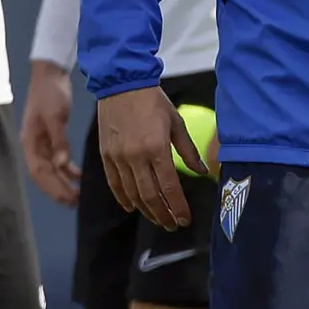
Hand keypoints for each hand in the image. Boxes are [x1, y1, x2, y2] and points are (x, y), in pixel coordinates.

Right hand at [22, 59, 80, 205]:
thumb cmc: (50, 92)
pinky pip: (59, 159)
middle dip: (58, 190)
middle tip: (76, 203)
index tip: (68, 199)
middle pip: (45, 175)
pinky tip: (80, 176)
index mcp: (30, 142)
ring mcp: (43, 142)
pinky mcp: (52, 137)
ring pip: (52, 169)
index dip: (52, 188)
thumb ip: (59, 141)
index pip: (39, 173)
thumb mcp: (55, 116)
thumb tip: (61, 165)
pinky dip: (68, 169)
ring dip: (64, 183)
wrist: (50, 72)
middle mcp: (34, 145)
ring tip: (79, 196)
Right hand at [97, 85, 200, 229]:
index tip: (185, 220)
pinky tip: (132, 207)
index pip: (169, 188)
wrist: (122, 83)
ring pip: (132, 194)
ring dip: (146, 210)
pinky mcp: (106, 155)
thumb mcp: (177, 123)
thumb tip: (202, 172)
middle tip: (173, 225)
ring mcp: (118, 157)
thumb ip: (189, 151)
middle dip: (163, 215)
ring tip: (157, 219)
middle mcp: (136, 157)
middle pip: (150, 197)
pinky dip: (123, 198)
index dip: (178, 207)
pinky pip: (115, 184)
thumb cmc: (152, 100)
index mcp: (156, 148)